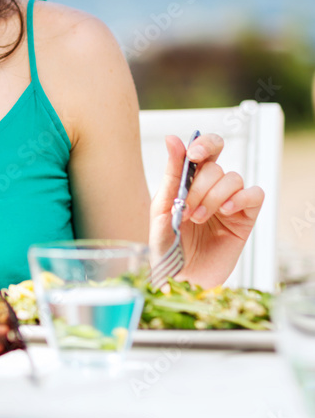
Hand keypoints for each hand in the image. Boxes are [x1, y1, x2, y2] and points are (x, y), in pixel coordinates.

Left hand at [149, 132, 264, 288]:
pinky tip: (225, 212)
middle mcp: (212, 188)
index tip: (192, 155)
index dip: (204, 144)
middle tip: (187, 208)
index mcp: (191, 180)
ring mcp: (230, 203)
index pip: (207, 149)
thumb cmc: (167, 245)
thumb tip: (172, 139)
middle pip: (216, 166)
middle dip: (199, 185)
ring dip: (213, 197)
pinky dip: (241, 198)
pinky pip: (255, 195)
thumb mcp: (163, 207)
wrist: (179, 279)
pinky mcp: (244, 220)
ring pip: (233, 178)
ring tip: (198, 218)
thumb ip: (172, 173)